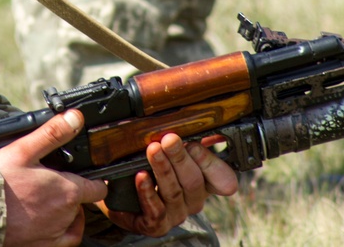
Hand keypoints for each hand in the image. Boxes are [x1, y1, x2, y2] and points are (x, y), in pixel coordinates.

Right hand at [0, 110, 108, 246]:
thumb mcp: (26, 149)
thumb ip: (54, 133)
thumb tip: (76, 118)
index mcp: (67, 191)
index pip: (97, 188)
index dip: (95, 181)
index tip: (89, 176)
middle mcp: (66, 216)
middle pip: (81, 204)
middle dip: (72, 193)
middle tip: (53, 183)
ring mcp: (53, 234)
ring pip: (73, 223)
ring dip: (68, 213)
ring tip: (50, 202)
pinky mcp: (41, 246)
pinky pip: (63, 242)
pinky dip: (62, 233)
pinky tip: (50, 224)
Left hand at [100, 133, 236, 236]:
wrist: (120, 195)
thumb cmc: (149, 168)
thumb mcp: (170, 151)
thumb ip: (190, 137)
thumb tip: (207, 118)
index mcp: (204, 182)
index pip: (223, 179)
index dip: (211, 164)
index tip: (194, 146)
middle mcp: (193, 200)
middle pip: (194, 181)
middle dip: (180, 158)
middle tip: (169, 140)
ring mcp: (176, 214)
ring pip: (174, 192)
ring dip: (163, 169)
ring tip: (153, 151)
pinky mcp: (156, 225)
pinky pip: (155, 210)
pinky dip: (148, 192)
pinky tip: (141, 177)